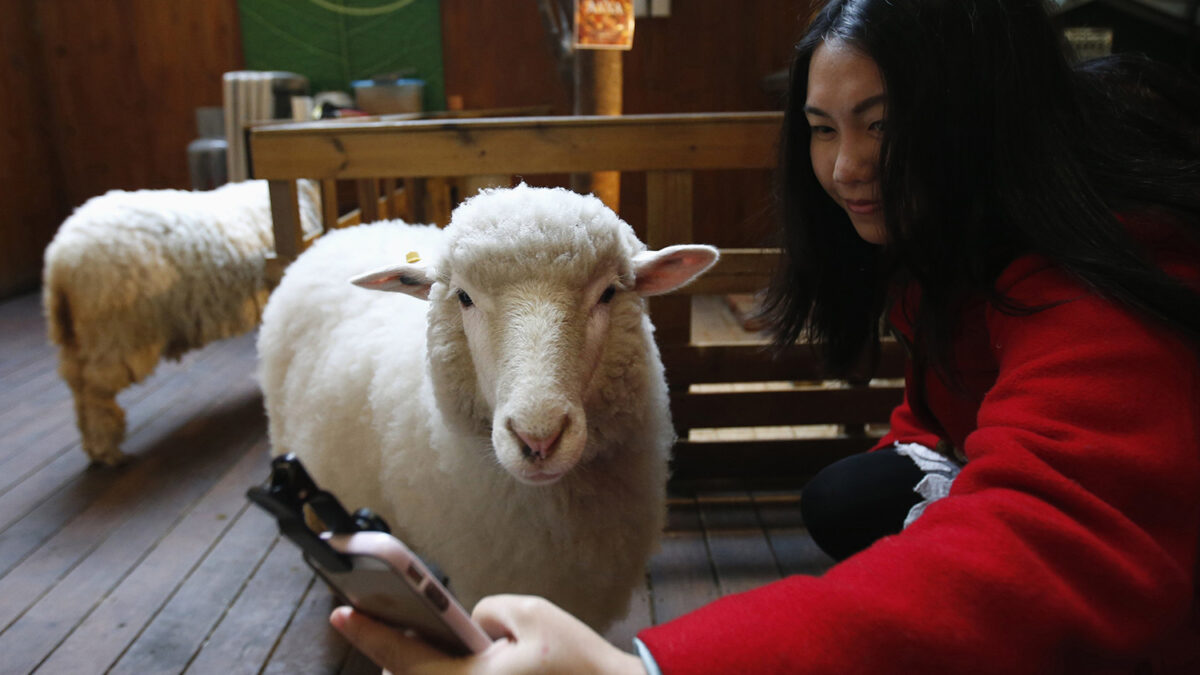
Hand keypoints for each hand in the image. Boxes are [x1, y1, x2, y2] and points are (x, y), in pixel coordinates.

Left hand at [330, 594, 645, 673]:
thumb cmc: (577, 661)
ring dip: (426, 672)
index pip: (402, 656)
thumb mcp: (532, 615)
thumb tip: (470, 624)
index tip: (340, 612)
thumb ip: (487, 611)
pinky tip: (460, 664)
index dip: (366, 633)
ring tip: (424, 648)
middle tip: (389, 629)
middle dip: (398, 660)